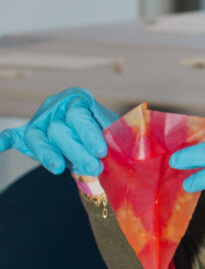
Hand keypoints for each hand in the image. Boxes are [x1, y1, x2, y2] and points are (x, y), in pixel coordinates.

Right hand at [0, 88, 116, 176]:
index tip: (100, 152)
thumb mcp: (115, 129)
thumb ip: (115, 133)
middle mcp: (55, 106)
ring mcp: (39, 120)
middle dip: (76, 150)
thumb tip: (128, 146)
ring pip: (39, 137)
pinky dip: (4, 140)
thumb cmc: (108, 134)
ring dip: (49, 154)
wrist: (94, 139)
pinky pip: (13, 136)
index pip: (78, 114)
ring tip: (60, 169)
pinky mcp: (26, 135)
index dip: (88, 133)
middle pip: (59, 128)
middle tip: (94, 168)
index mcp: (78, 99)